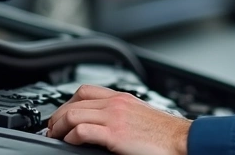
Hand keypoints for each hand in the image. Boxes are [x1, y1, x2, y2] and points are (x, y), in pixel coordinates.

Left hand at [46, 85, 190, 154]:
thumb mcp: (139, 115)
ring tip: (56, 136)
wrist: (182, 140)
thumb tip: (104, 124)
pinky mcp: (115, 135)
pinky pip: (83, 131)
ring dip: (59, 126)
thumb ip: (120, 114)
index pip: (84, 91)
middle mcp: (115, 104)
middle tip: (52, 128)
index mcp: (121, 98)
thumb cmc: (165, 133)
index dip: (67, 103)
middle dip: (58, 116)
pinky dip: (71, 137)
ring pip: (73, 114)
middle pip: (74, 102)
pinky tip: (70, 143)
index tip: (61, 115)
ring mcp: (114, 118)